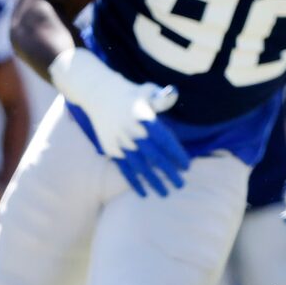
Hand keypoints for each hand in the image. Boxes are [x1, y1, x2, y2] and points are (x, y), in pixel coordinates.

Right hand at [52, 47, 187, 196]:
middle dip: (169, 172)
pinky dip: (133, 182)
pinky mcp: (110, 148)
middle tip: (181, 185)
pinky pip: (124, 168)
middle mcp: (132, 131)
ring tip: (166, 193)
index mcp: (144, 117)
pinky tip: (144, 193)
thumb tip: (173, 95)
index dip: (176, 154)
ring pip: (139, 166)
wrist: (98, 94)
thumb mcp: (146, 90)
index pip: (164, 139)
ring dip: (153, 181)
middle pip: (154, 156)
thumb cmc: (130, 94)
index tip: (187, 166)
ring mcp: (120, 141)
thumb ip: (161, 97)